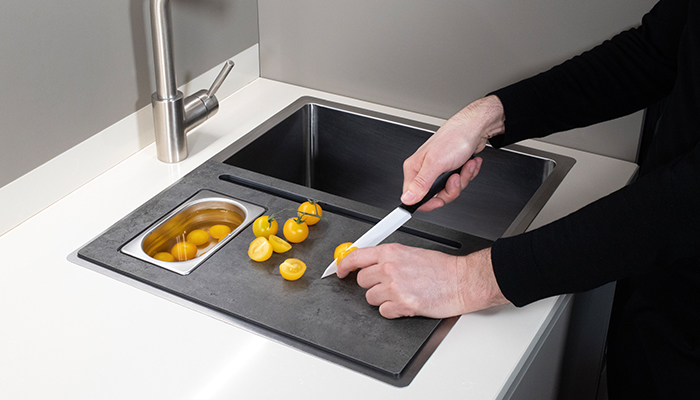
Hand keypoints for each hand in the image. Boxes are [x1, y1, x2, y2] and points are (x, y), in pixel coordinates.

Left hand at [336, 244, 508, 318]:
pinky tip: (405, 303)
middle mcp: (389, 267)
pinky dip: (392, 310)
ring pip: (370, 297)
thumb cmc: (442, 268)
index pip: (356, 256)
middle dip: (372, 284)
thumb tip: (370, 263)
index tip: (340, 270)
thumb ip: (389, 257)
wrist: (461, 281)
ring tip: (401, 293)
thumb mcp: (411, 253)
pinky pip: (383, 311)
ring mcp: (394, 286)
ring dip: (382, 299)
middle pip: (361, 280)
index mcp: (391, 252)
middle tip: (388, 285)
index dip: (344, 265)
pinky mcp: (401, 304)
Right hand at [401, 95, 504, 211]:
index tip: (438, 202)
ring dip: (462, 179)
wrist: (475, 127)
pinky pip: (459, 182)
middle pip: (435, 196)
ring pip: (449, 189)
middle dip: (451, 189)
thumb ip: (421, 184)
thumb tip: (407, 198)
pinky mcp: (451, 169)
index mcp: (415, 168)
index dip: (428, 203)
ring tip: (464, 166)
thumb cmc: (454, 138)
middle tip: (455, 178)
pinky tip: (468, 163)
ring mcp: (439, 170)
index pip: (414, 197)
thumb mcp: (436, 164)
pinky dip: (467, 173)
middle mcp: (425, 170)